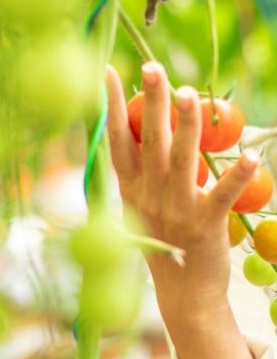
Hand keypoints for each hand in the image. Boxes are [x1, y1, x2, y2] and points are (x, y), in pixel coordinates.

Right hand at [105, 60, 258, 358]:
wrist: (183, 291)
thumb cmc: (163, 239)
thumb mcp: (141, 205)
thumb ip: (142, 169)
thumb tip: (142, 124)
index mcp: (130, 189)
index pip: (118, 141)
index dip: (112, 106)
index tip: (108, 71)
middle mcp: (149, 196)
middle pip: (150, 142)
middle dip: (151, 103)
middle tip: (152, 67)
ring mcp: (176, 211)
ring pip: (183, 160)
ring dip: (186, 125)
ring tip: (189, 93)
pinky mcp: (205, 226)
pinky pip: (221, 195)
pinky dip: (236, 176)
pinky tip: (250, 156)